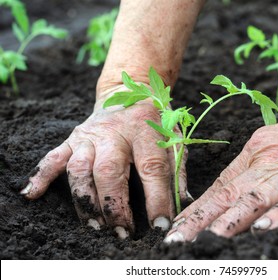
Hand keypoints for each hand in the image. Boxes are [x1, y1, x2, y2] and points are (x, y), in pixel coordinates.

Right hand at [20, 85, 187, 237]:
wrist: (130, 90)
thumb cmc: (156, 120)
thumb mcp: (174, 137)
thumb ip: (177, 169)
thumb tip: (182, 204)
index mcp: (145, 130)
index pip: (152, 168)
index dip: (157, 199)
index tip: (160, 225)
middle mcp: (115, 131)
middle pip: (109, 171)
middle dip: (114, 206)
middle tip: (122, 232)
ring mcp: (90, 135)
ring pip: (79, 169)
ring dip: (85, 200)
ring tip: (95, 226)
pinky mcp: (74, 137)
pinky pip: (54, 157)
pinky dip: (42, 176)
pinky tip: (33, 194)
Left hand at [164, 93, 277, 241]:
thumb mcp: (276, 141)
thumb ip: (254, 165)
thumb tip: (230, 189)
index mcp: (255, 152)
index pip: (220, 186)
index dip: (197, 208)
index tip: (177, 225)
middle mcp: (267, 162)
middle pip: (227, 195)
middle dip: (199, 221)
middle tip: (175, 240)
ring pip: (254, 199)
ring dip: (229, 221)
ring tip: (206, 240)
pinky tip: (263, 229)